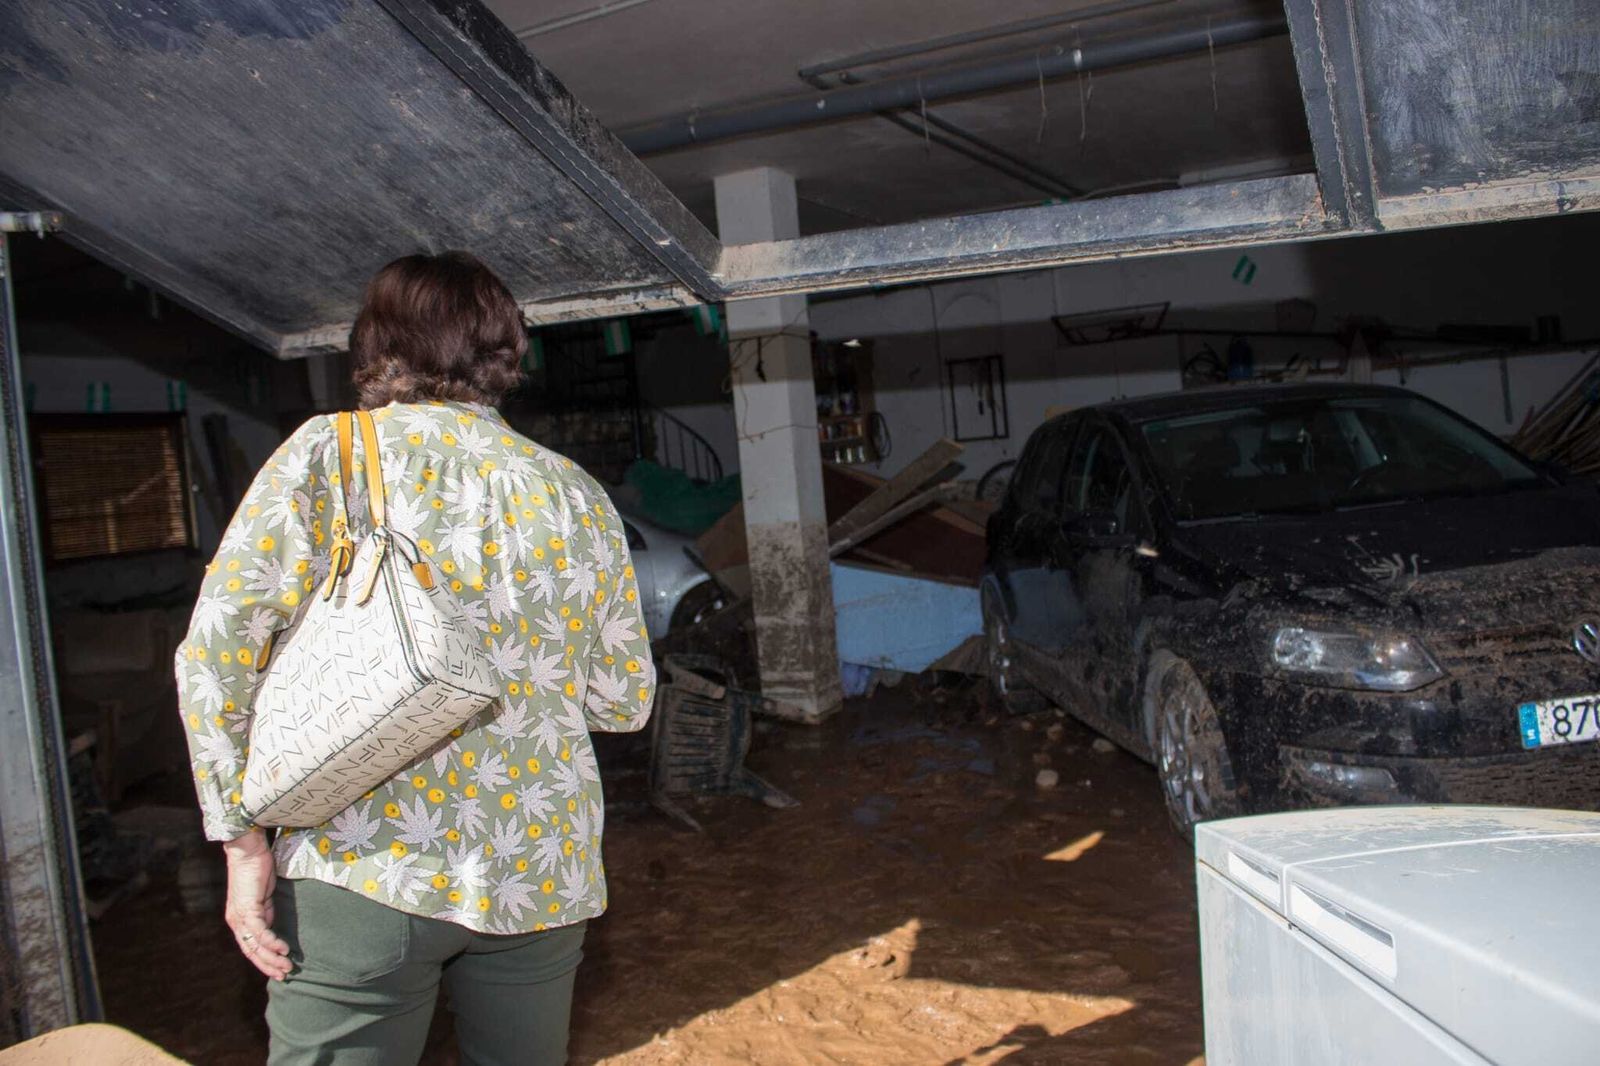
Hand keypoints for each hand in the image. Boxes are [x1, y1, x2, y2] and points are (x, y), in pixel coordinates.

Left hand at [222, 830, 291, 980]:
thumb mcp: (264, 896)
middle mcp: (236, 921)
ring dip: (271, 958)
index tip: (279, 969)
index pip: (250, 947)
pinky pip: (259, 931)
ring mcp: (240, 915)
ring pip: (254, 945)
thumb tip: (272, 928)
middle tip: (284, 975)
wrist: (247, 850)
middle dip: (268, 965)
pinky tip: (282, 948)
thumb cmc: (256, 869)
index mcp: (239, 919)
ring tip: (287, 966)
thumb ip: (266, 912)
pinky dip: (271, 941)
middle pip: (250, 951)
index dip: (263, 960)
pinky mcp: (247, 908)